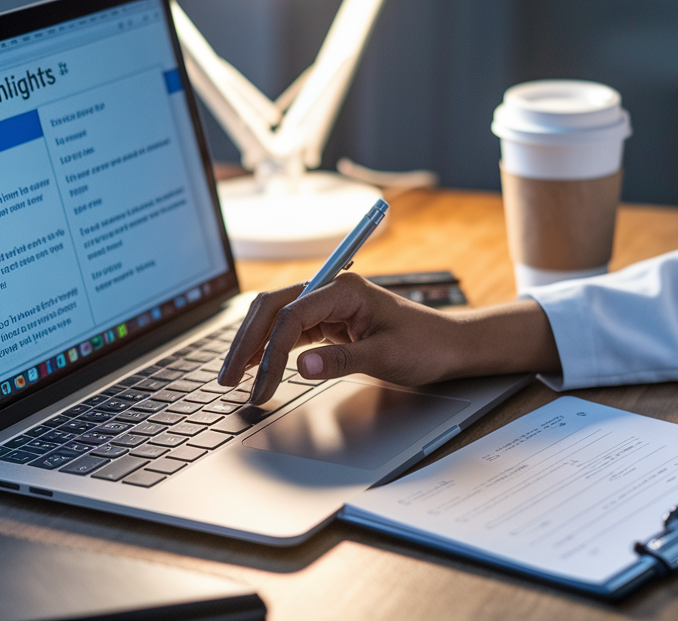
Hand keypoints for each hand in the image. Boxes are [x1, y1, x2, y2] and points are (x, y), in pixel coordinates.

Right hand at [217, 272, 560, 403]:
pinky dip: (270, 348)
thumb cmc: (425, 346)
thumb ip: (342, 361)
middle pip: (272, 309)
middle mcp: (331, 290)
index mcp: (343, 290)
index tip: (261, 386)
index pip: (291, 316)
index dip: (269, 352)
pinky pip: (289, 329)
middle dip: (246, 343)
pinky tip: (259, 368)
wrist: (449, 345)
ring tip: (234, 376)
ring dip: (253, 344)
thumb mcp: (386, 356)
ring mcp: (328, 304)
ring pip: (275, 317)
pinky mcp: (329, 321)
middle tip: (228, 379)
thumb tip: (300, 368)